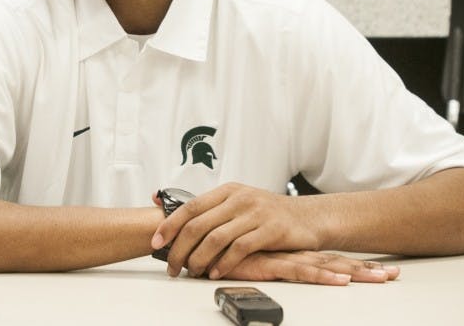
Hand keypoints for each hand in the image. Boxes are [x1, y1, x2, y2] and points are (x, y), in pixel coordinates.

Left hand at [151, 182, 352, 279]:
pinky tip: (214, 273)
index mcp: (228, 191)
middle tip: (171, 266)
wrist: (308, 217)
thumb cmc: (268, 213)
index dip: (170, 225)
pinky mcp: (270, 230)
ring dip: (199, 258)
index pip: (191, 206)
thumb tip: (168, 206)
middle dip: (180, 247)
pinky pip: (240, 248)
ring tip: (190, 272)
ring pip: (216, 238)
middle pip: (199, 224)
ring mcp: (255, 213)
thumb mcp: (239, 202)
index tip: (155, 242)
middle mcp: (239, 198)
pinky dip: (223, 263)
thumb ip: (211, 208)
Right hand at [222, 251, 399, 284]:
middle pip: (336, 260)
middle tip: (395, 274)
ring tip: (381, 278)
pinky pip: (300, 271)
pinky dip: (322, 276)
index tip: (382, 269)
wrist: (200, 239)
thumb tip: (280, 268)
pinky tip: (340, 280)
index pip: (329, 256)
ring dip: (354, 272)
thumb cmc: (223, 249)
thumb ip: (267, 261)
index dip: (356, 262)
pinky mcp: (269, 263)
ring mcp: (283, 256)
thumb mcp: (252, 259)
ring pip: (325, 265)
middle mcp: (291, 251)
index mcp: (291, 251)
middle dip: (366, 269)